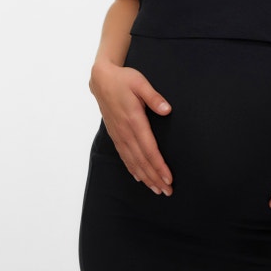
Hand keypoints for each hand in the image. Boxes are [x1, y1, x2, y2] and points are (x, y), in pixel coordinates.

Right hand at [89, 61, 172, 195]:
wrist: (101, 79)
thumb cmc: (123, 80)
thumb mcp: (140, 83)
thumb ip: (154, 97)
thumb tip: (167, 110)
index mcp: (133, 120)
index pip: (148, 149)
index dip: (159, 165)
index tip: (168, 178)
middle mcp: (125, 131)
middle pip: (142, 160)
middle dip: (155, 177)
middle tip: (167, 191)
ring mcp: (119, 134)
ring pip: (132, 161)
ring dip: (145, 177)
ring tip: (156, 189)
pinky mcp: (115, 134)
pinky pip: (124, 156)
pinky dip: (132, 169)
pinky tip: (139, 177)